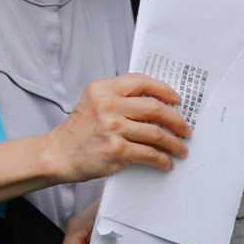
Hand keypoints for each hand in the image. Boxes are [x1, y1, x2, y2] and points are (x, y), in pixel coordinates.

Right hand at [40, 74, 189, 183]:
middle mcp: (107, 105)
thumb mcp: (93, 103)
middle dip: (176, 119)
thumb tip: (156, 105)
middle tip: (185, 128)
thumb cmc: (78, 131)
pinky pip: (150, 153)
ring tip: (180, 148)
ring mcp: (112, 127)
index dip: (164, 89)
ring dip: (174, 143)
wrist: (58, 153)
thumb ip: (118, 98)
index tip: (176, 99)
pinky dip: (162, 159)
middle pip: (154, 107)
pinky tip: (166, 162)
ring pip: (156, 132)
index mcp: (102, 89)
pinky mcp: (116, 149)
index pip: (140, 81)